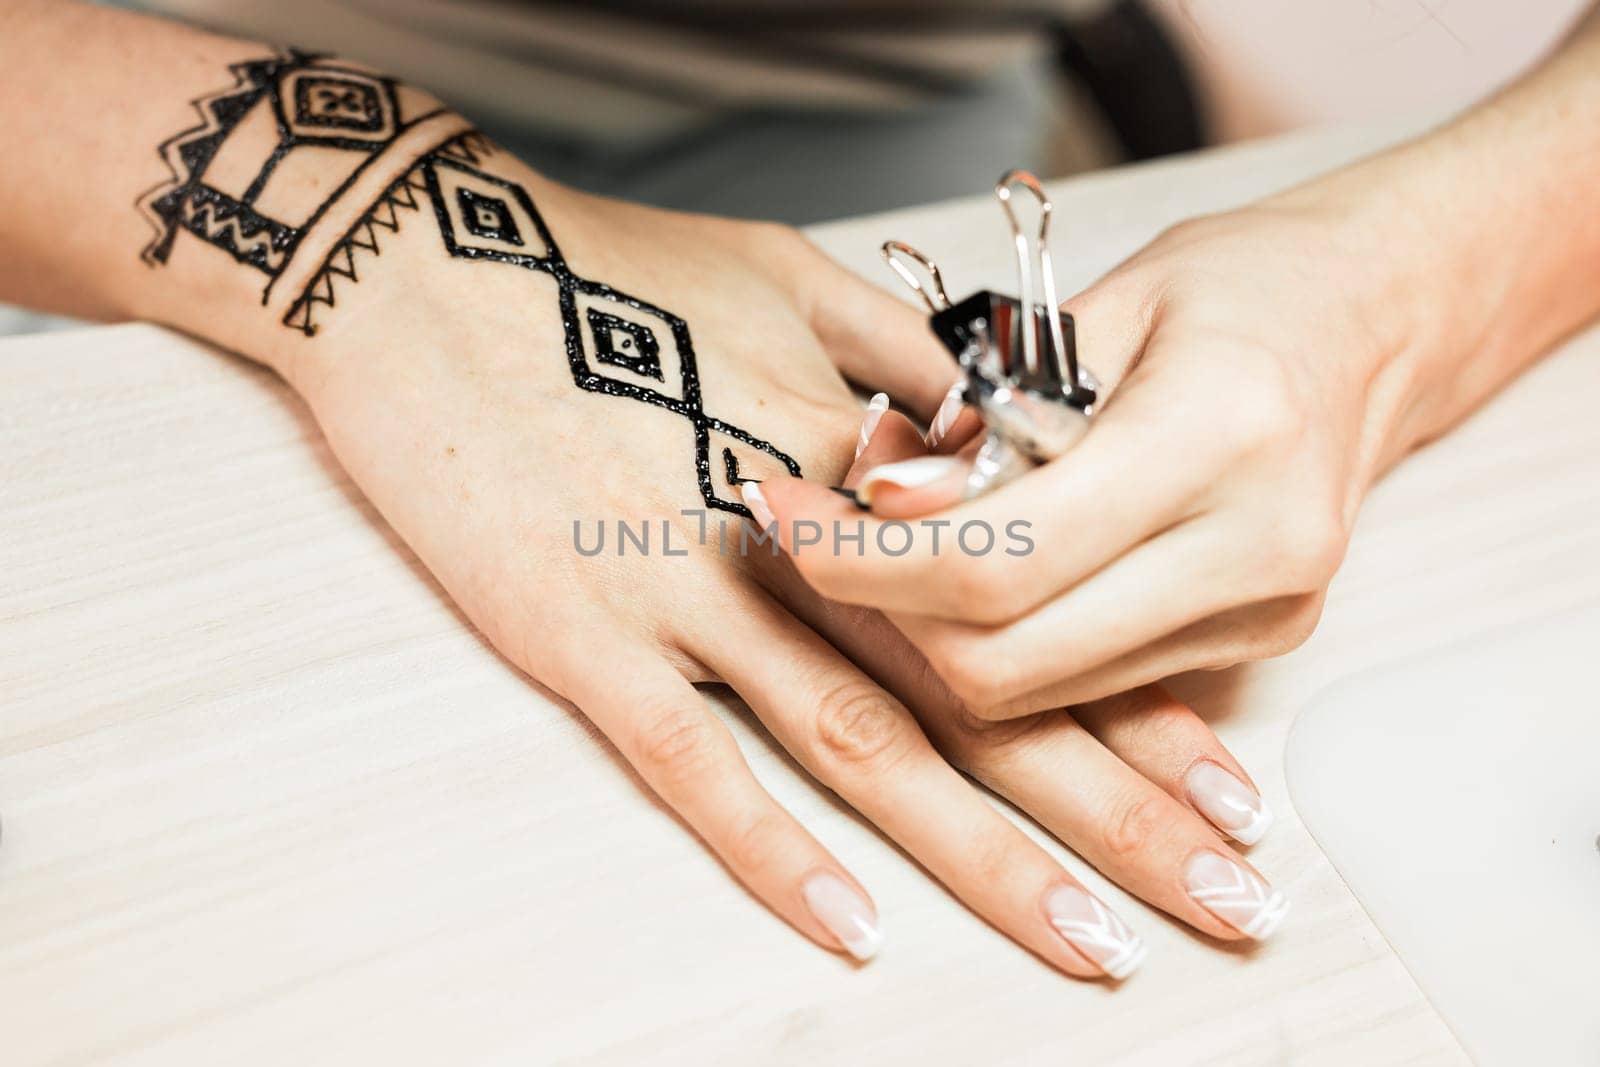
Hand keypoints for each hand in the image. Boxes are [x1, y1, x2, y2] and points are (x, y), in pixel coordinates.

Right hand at [265, 148, 1284, 974]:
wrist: (425, 265)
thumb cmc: (610, 265)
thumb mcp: (791, 279)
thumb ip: (907, 365)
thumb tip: (1004, 430)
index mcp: (866, 459)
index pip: (1040, 600)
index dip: (1141, 703)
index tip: (1230, 785)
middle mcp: (807, 544)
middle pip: (989, 698)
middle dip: (1121, 813)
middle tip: (1226, 902)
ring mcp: (695, 597)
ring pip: (869, 748)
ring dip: (992, 858)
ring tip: (1096, 945)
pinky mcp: (586, 636)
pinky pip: (691, 765)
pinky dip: (771, 850)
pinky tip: (854, 927)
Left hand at [758, 194, 1430, 717]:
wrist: (1379, 322)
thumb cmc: (1243, 286)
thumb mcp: (1105, 302)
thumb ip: (990, 408)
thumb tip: (873, 492)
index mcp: (1216, 434)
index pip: (994, 560)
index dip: (862, 559)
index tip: (782, 514)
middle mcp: (1253, 547)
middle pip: (1004, 659)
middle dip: (883, 611)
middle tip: (819, 539)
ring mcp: (1263, 612)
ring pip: (1036, 690)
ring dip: (937, 635)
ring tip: (892, 548)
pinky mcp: (1256, 644)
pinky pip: (1084, 681)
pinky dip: (1008, 641)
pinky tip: (976, 572)